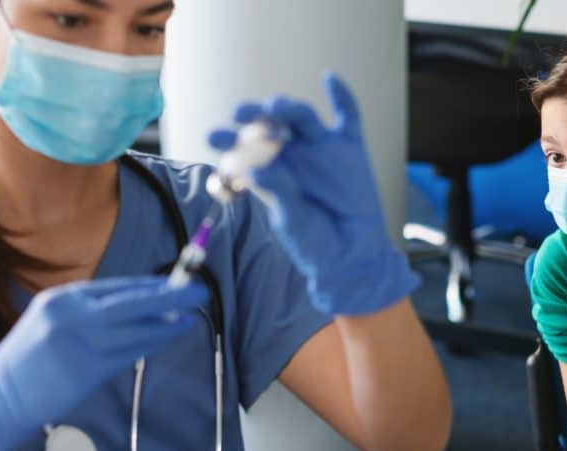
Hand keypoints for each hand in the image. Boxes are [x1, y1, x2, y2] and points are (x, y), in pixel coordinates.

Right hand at [0, 277, 208, 450]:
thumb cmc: (29, 362)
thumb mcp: (51, 323)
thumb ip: (88, 313)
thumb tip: (138, 305)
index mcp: (61, 299)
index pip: (117, 287)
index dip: (150, 285)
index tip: (176, 282)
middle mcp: (71, 315)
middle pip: (132, 302)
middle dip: (169, 295)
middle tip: (198, 290)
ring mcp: (79, 343)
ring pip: (135, 329)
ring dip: (166, 322)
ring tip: (189, 316)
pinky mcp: (86, 370)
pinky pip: (129, 353)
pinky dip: (152, 342)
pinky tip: (168, 335)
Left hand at [208, 73, 417, 314]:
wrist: (353, 255)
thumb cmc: (314, 243)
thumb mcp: (292, 223)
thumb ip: (279, 195)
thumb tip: (258, 170)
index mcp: (269, 171)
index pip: (244, 149)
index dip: (228, 140)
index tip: (213, 137)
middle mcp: (292, 154)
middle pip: (270, 125)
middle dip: (254, 116)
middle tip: (240, 113)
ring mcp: (320, 148)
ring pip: (302, 117)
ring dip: (288, 107)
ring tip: (276, 107)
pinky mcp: (350, 148)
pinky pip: (347, 116)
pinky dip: (341, 95)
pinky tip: (329, 79)